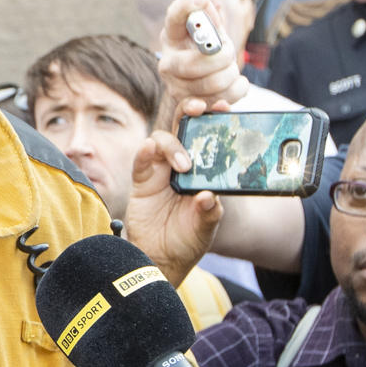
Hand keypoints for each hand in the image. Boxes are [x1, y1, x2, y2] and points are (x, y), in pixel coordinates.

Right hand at [122, 99, 223, 285]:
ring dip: (173, 144)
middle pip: (183, 127)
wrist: (162, 258)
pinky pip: (141, 160)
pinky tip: (149, 150)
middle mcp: (182, 164)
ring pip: (162, 139)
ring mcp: (160, 170)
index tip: (224, 107)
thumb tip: (207, 195)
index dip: (215, 119)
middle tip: (199, 109)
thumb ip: (209, 212)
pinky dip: (145, 152)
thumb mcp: (206, 228)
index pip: (210, 137)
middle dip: (190, 112)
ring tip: (183, 165)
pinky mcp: (142, 180)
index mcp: (203, 170)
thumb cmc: (188, 240)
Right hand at [155, 0, 248, 121]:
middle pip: (192, 64)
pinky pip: (218, 101)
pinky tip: (237, 83)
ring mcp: (175, 88)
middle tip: (228, 51)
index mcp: (172, 36)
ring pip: (210, 85)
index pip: (173, 17)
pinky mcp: (190, 107)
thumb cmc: (208, 50)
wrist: (205, 79)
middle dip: (221, 57)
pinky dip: (235, 91)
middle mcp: (167, 63)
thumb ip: (211, 16)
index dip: (186, 6)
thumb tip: (211, 4)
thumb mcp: (210, 30)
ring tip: (231, 68)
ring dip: (230, 74)